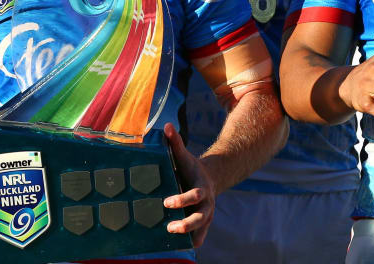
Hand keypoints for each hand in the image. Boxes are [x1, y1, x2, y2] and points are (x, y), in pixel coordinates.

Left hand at [162, 123, 213, 247]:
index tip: (167, 202)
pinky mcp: (202, 221)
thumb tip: (167, 126)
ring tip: (173, 236)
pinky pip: (201, 233)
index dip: (182, 199)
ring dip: (190, 234)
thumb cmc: (190, 167)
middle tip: (171, 227)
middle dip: (187, 223)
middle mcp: (207, 202)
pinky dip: (194, 240)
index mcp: (202, 187)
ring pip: (201, 227)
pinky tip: (185, 246)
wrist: (207, 178)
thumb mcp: (183, 155)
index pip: (195, 195)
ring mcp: (206, 213)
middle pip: (200, 216)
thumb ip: (176, 142)